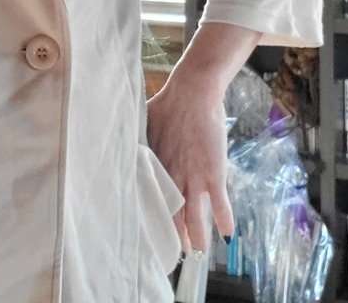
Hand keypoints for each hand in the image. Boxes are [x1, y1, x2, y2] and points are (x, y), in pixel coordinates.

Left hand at [146, 80, 234, 254]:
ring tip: (196, 253)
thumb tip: (120, 144)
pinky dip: (224, 220)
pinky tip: (227, 236)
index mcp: (155, 167)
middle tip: (170, 252)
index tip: (147, 233)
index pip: (151, 201)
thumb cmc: (166, 106)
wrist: (193, 93)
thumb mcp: (144, 127)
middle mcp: (173, 178)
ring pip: (195, 217)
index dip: (151, 218)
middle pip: (172, 215)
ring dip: (196, 236)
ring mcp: (195, 178)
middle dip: (172, 235)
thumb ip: (137, 141)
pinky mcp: (214, 173)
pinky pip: (221, 204)